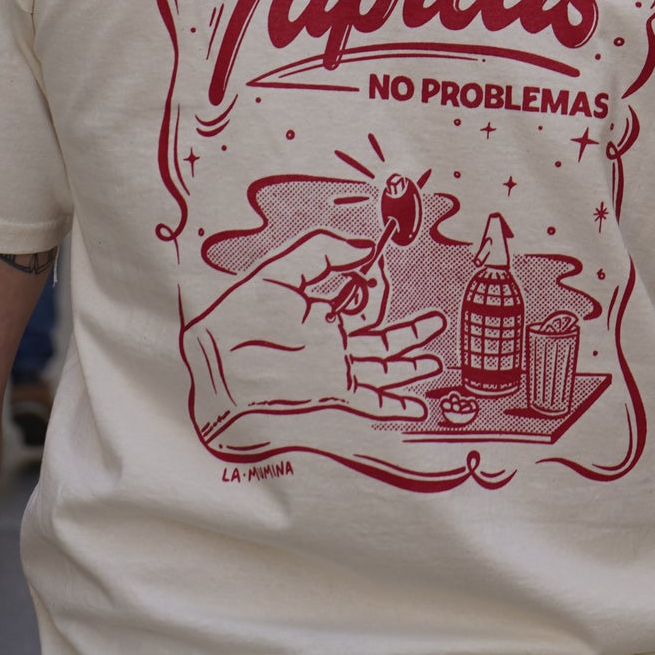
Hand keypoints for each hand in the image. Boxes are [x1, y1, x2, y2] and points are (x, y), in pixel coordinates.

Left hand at [207, 230, 444, 420]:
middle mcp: (333, 344)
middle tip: (436, 321)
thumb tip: (366, 246)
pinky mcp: (333, 391)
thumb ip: (325, 251)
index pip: (363, 305)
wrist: (218, 355)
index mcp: (322, 315)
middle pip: (381, 340)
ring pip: (383, 368)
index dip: (377, 287)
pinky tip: (416, 407)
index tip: (380, 266)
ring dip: (410, 366)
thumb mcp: (284, 269)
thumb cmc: (243, 311)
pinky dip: (395, 405)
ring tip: (435, 361)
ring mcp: (336, 369)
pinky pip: (372, 400)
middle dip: (410, 333)